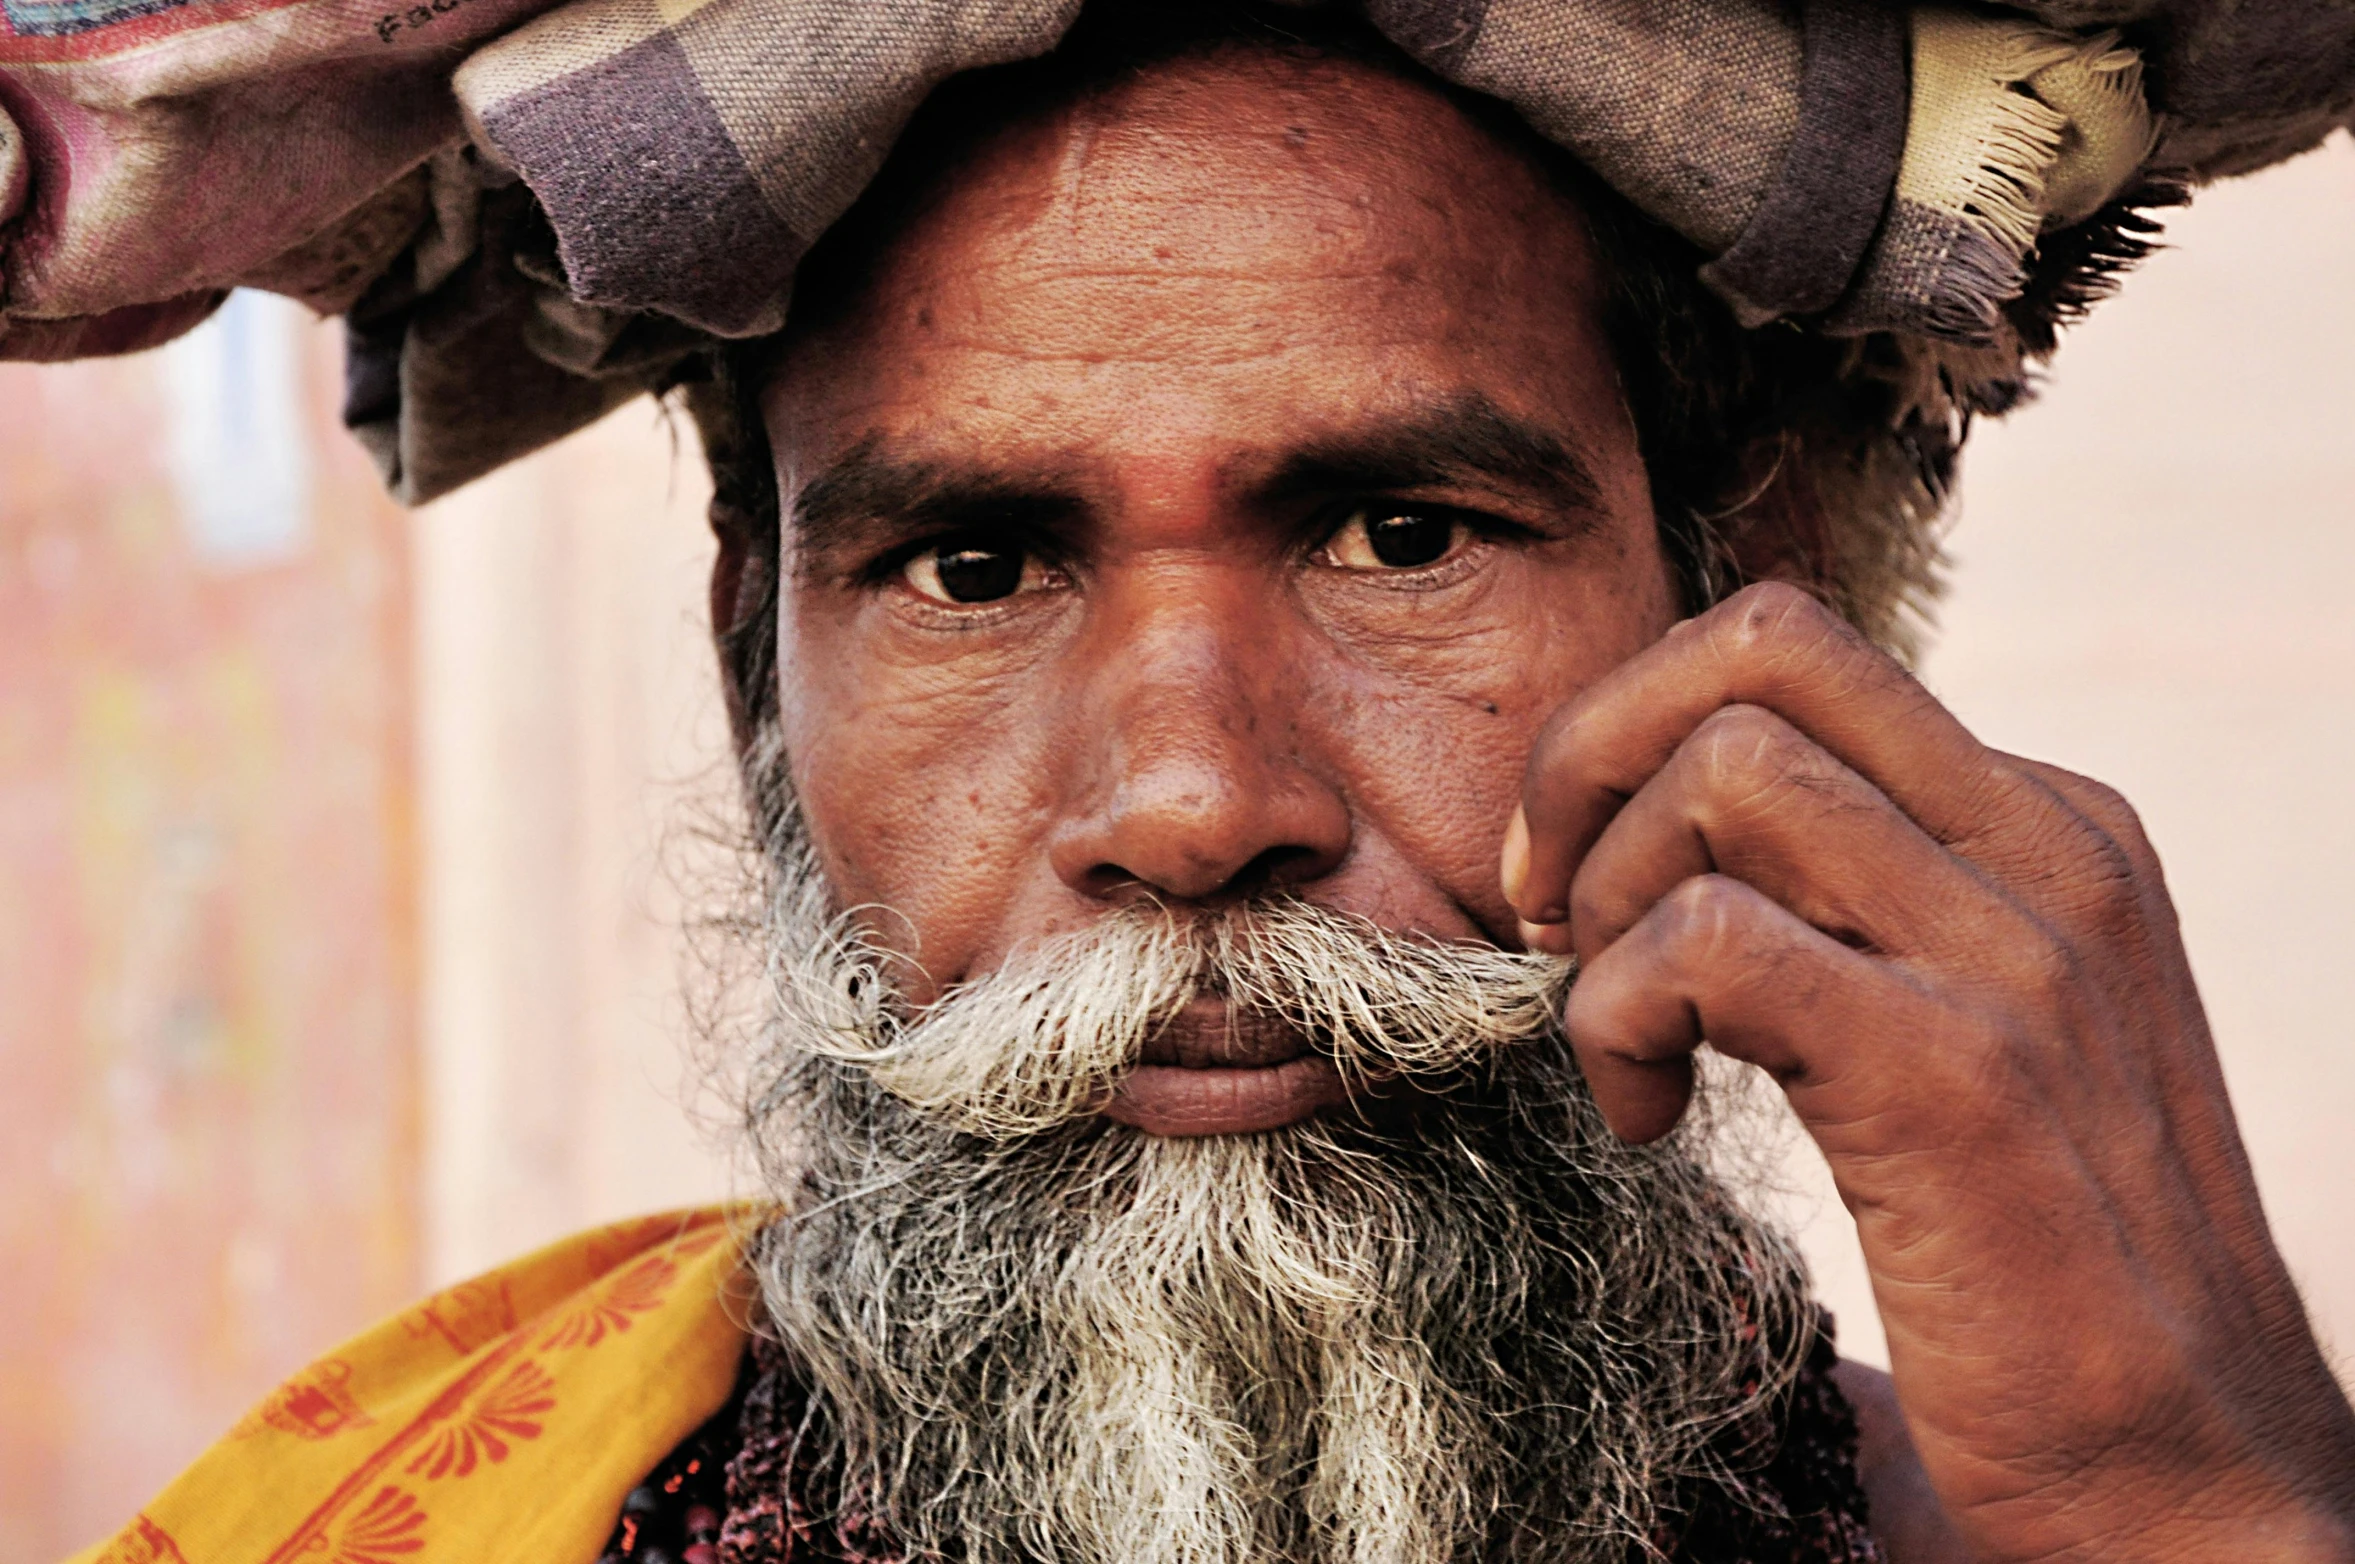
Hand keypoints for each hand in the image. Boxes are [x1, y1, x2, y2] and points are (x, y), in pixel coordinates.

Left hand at [1500, 583, 2354, 1560]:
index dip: (1638, 730)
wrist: (2187, 1474)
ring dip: (1608, 902)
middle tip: (1549, 906)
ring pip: (1722, 771)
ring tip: (1621, 1036)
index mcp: (2052, 826)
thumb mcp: (1970, 1024)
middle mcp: (2049, 854)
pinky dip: (1616, 1019)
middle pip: (1760, 646)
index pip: (1798, 654)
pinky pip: (1706, 943)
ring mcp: (2014, 954)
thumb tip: (1664, 837)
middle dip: (1590, 752)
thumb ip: (1859, 904)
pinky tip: (1646, 1115)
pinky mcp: (1951, 1072)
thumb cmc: (2042, 1263)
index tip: (1579, 869)